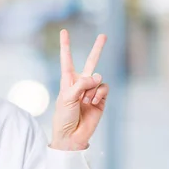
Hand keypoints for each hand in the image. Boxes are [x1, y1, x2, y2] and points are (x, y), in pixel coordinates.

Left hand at [50, 29, 108, 150]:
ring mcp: (92, 91)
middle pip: (91, 62)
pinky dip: (98, 95)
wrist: (72, 136)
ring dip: (91, 90)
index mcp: (67, 81)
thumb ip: (81, 84)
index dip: (66, 46)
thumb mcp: (67, 97)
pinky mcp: (101, 100)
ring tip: (84, 102)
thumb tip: (98, 77)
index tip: (64, 31)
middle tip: (104, 35)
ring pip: (98, 79)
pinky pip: (103, 89)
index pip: (67, 60)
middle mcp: (80, 83)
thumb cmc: (64, 117)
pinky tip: (93, 103)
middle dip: (98, 49)